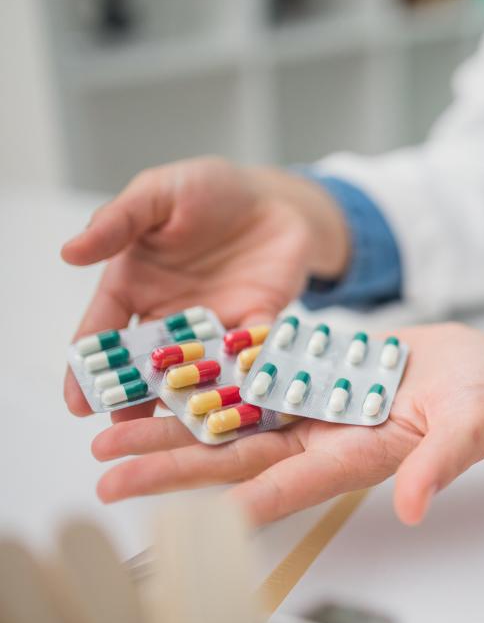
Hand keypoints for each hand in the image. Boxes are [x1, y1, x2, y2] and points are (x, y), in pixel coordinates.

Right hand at [61, 157, 348, 418]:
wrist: (274, 198)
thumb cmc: (208, 190)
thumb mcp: (158, 194)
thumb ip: (119, 222)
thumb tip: (69, 251)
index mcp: (135, 286)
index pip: (103, 333)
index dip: (87, 367)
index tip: (77, 401)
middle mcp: (172, 314)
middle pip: (146, 363)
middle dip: (134, 397)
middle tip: (123, 432)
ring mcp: (216, 323)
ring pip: (197, 368)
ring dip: (189, 397)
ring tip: (180, 429)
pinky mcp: (259, 323)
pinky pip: (252, 354)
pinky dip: (248, 373)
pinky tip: (243, 396)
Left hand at [89, 325, 483, 524]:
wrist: (475, 366)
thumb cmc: (482, 399)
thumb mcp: (471, 427)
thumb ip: (440, 464)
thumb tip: (415, 507)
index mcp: (355, 458)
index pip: (291, 487)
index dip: (241, 503)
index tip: (188, 517)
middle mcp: (320, 440)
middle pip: (238, 459)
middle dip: (175, 468)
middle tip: (111, 478)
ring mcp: (309, 408)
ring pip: (230, 421)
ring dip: (173, 428)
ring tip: (110, 436)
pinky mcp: (305, 375)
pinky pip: (248, 378)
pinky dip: (205, 379)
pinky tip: (161, 377)